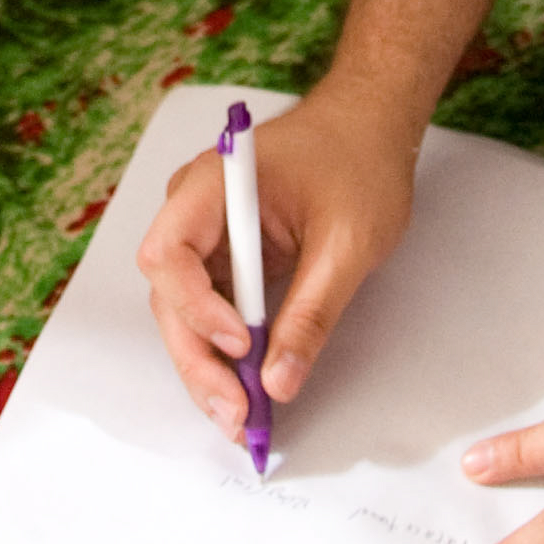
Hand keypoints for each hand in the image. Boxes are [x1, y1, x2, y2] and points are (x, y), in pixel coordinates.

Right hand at [136, 81, 417, 439]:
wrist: (372, 126)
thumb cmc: (359, 161)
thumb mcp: (348, 242)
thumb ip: (311, 313)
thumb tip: (280, 380)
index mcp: (212, 185)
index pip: (171, 254)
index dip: (196, 307)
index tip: (240, 343)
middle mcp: (195, 210)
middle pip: (170, 296)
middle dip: (198, 359)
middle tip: (236, 413)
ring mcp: (208, 235)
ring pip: (186, 312)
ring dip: (208, 365)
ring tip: (240, 417)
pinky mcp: (227, 258)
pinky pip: (213, 309)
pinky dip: (227, 352)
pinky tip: (246, 388)